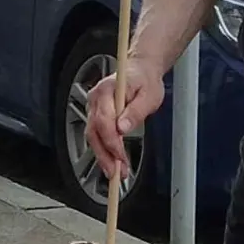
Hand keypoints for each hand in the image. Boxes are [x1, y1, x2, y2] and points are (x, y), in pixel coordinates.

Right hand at [84, 57, 166, 181]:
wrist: (141, 70)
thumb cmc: (145, 80)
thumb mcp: (149, 95)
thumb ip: (136, 112)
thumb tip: (122, 128)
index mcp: (107, 90)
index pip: (103, 120)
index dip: (111, 141)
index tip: (120, 156)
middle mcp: (95, 98)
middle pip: (94, 132)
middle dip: (105, 155)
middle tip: (116, 173)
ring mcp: (93, 106)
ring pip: (93, 136)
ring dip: (104, 156)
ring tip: (115, 172)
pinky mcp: (96, 114)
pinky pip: (97, 135)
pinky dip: (104, 150)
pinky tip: (112, 162)